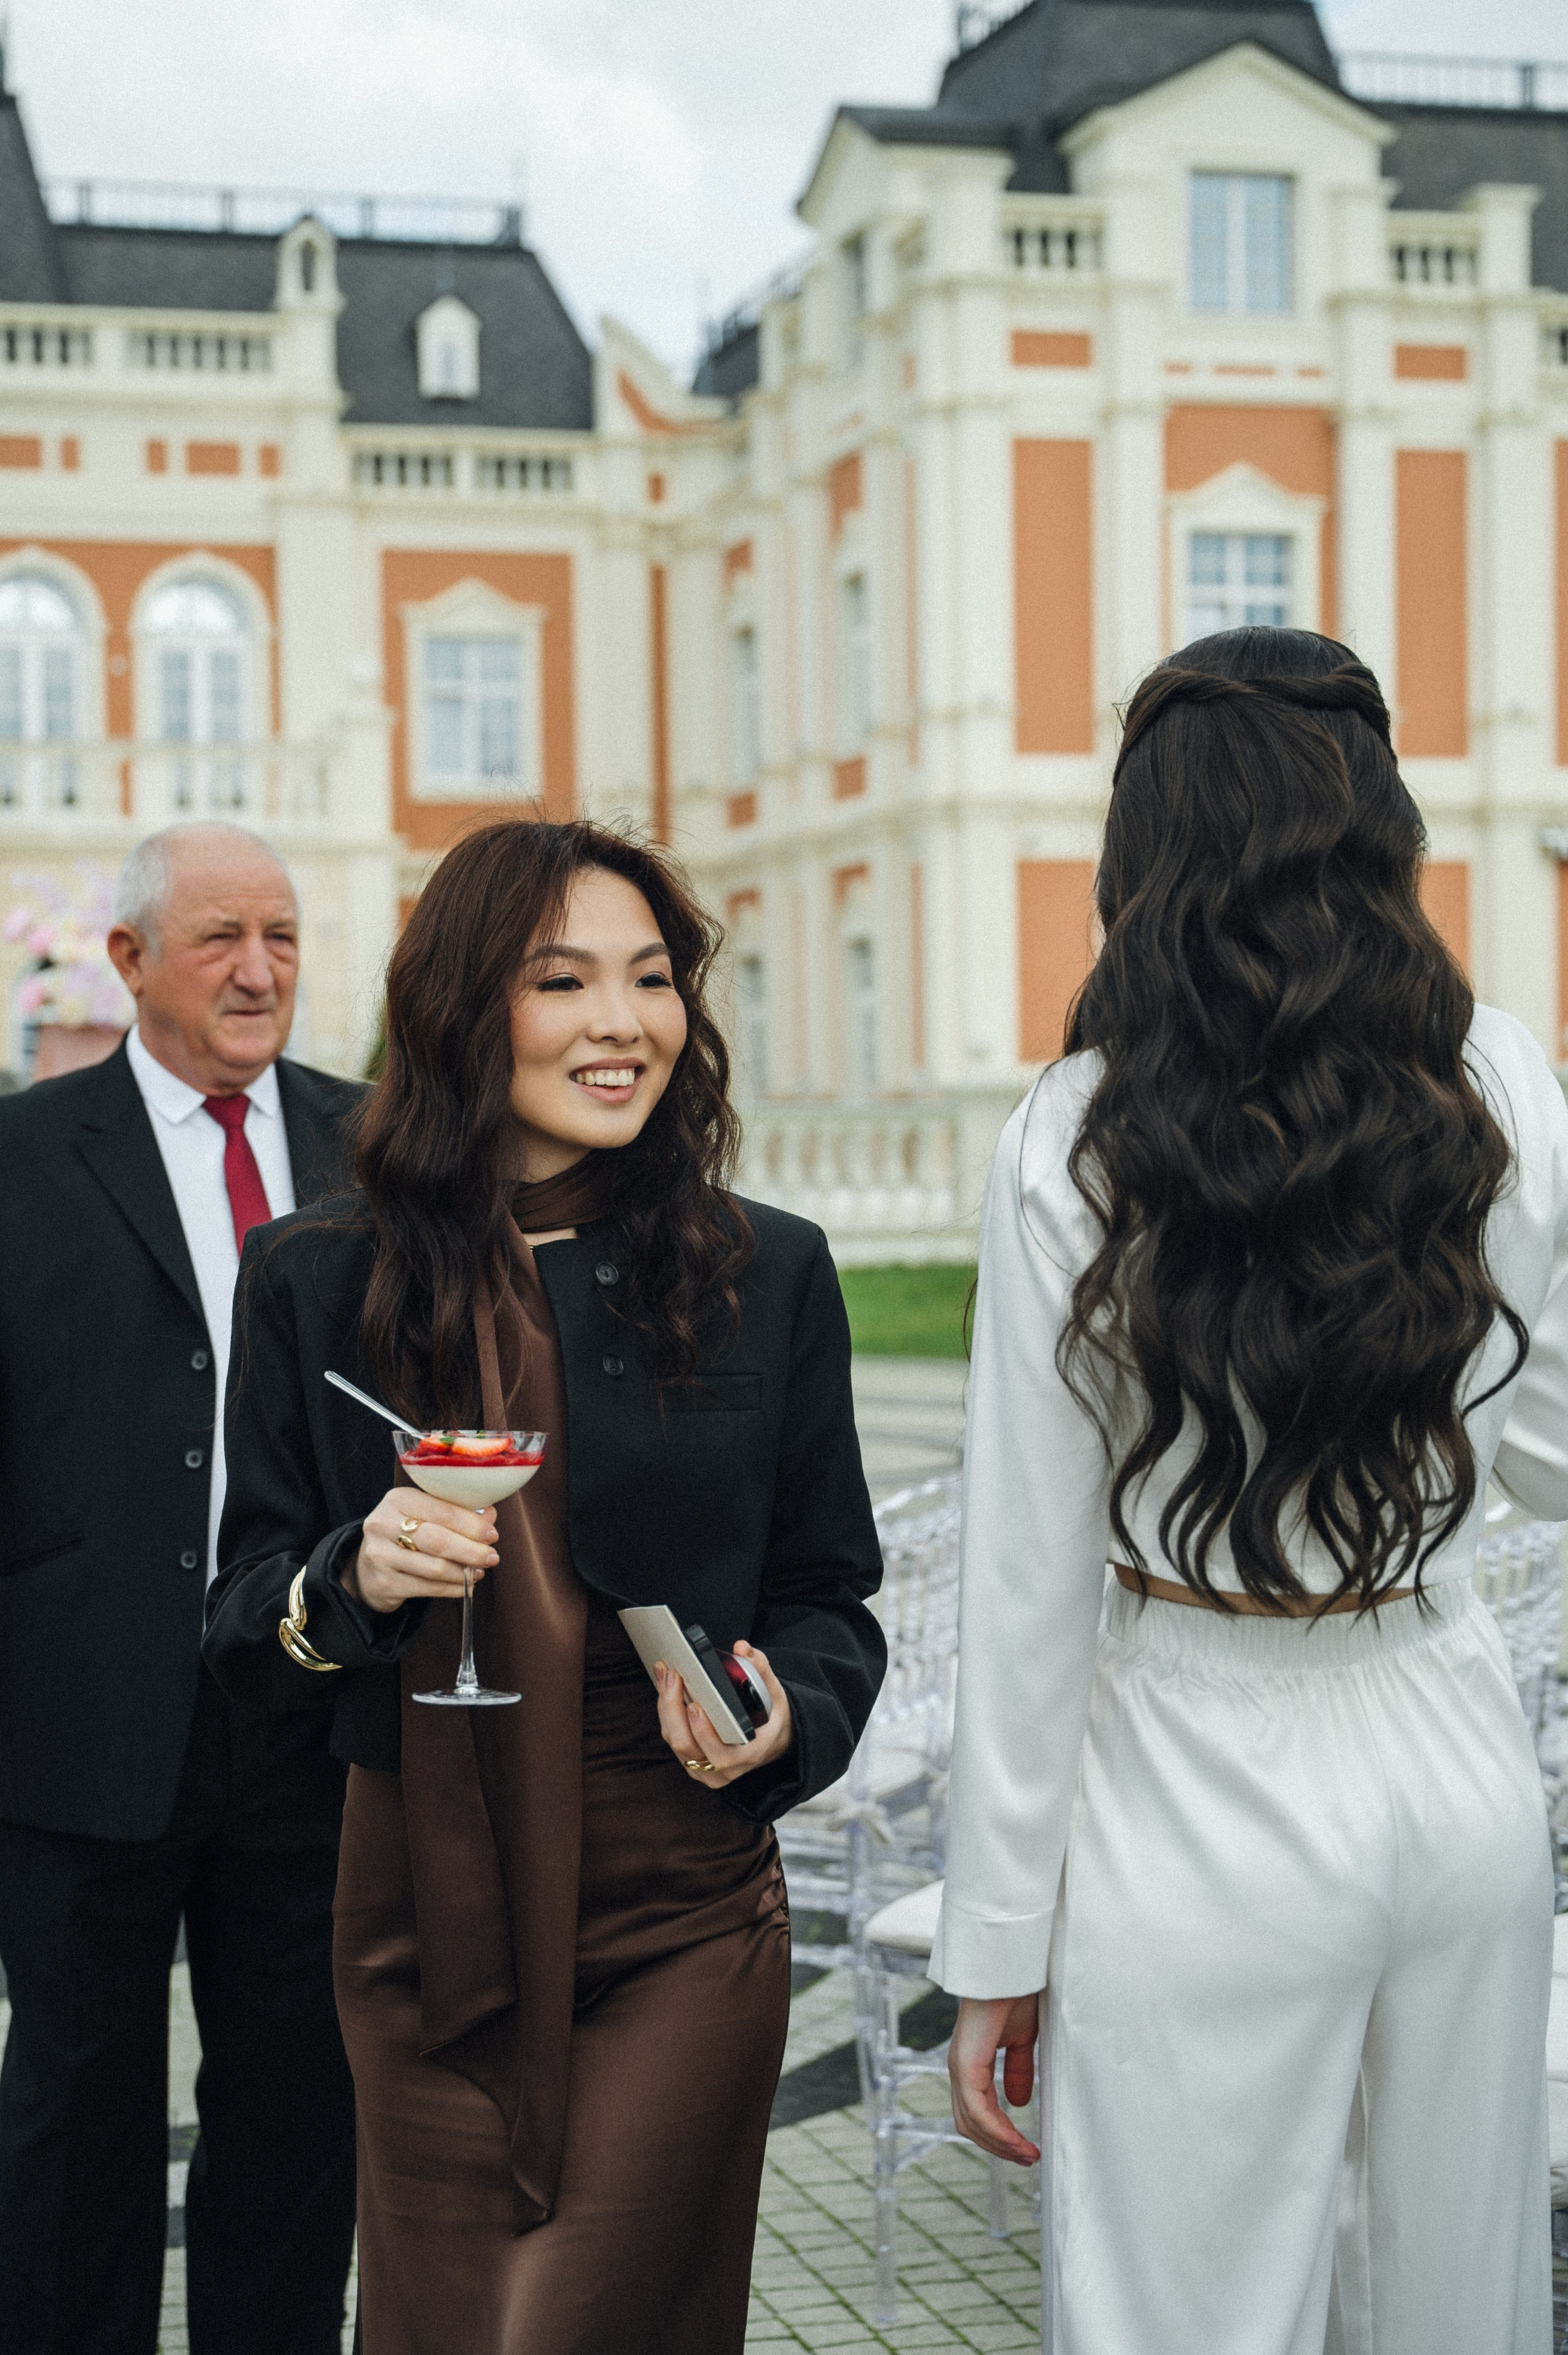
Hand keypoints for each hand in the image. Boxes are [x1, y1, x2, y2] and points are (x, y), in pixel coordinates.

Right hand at [342, 1487, 499, 1614]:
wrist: (367, 1568)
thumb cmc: (405, 1535)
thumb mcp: (424, 1515)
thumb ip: (456, 1512)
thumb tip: (490, 1516)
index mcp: (397, 1499)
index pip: (441, 1510)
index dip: (471, 1524)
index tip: (492, 1535)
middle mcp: (383, 1524)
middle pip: (438, 1540)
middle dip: (471, 1551)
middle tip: (492, 1557)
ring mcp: (379, 1555)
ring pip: (434, 1567)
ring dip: (464, 1573)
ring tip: (479, 1572)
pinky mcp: (383, 1584)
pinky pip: (427, 1589)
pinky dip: (452, 1589)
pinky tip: (465, 1586)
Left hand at [653, 1641, 793, 1787]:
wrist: (771, 1740)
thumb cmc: (771, 1716)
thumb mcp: (774, 1693)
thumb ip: (761, 1668)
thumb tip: (741, 1648)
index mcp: (750, 1755)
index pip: (722, 1755)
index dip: (704, 1733)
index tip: (694, 1704)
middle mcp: (726, 1770)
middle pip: (688, 1747)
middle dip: (674, 1709)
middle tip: (672, 1676)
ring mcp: (707, 1771)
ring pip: (676, 1743)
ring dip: (666, 1708)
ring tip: (665, 1675)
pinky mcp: (693, 1765)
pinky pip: (673, 1741)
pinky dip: (667, 1714)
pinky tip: (666, 1689)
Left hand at [948, 1994, 1042, 2166]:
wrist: (1012, 1964)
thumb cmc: (1017, 1992)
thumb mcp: (1023, 2038)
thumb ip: (1018, 2068)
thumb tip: (1018, 2102)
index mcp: (971, 2062)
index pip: (977, 2112)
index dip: (1000, 2135)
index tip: (1028, 2150)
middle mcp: (960, 2067)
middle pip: (970, 2124)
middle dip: (999, 2147)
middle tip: (1029, 2158)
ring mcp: (960, 2065)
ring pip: (971, 2122)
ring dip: (1001, 2144)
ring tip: (1029, 2155)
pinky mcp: (966, 2062)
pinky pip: (977, 2109)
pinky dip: (997, 2131)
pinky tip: (1019, 2142)